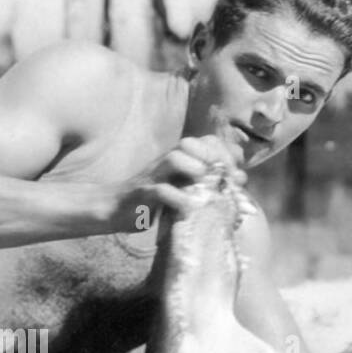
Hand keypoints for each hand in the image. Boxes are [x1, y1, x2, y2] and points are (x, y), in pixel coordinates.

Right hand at [111, 135, 247, 231]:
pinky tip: (189, 207)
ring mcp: (152, 176)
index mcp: (176, 160)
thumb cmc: (149, 202)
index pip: (204, 143)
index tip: (239, 174)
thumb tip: (238, 183)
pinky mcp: (141, 194)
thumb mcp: (179, 191)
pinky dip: (176, 197)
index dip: (225, 153)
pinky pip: (159, 190)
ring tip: (207, 181)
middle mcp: (165, 163)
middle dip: (214, 157)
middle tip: (229, 178)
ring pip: (174, 158)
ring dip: (194, 167)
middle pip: (190, 144)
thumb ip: (202, 184)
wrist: (112, 209)